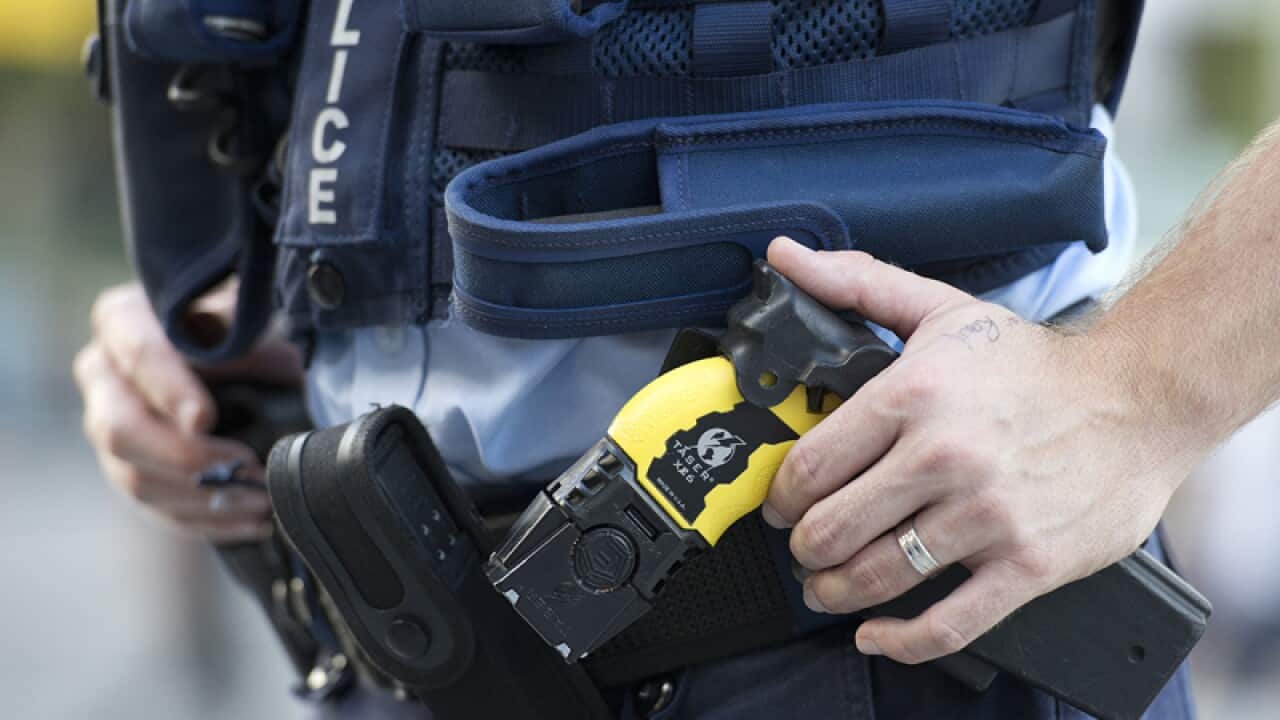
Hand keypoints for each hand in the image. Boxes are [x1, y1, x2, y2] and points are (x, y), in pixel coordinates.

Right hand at [74, 283, 302, 542]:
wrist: (237, 354)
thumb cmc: (241, 328)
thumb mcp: (248, 319)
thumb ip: (244, 339)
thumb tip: (253, 365)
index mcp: (123, 321)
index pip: (139, 354)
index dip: (169, 390)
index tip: (205, 419)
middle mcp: (102, 375)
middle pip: (120, 430)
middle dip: (187, 458)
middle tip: (248, 467)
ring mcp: (108, 428)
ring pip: (135, 479)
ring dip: (204, 499)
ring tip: (263, 501)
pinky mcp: (129, 469)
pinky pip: (156, 508)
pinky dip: (207, 520)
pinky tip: (252, 521)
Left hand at [760, 238, 1202, 665]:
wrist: (1141, 398)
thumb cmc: (1035, 364)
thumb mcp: (940, 310)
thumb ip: (856, 285)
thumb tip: (786, 258)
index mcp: (914, 395)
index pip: (811, 466)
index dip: (781, 496)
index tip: (781, 505)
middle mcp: (945, 457)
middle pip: (833, 528)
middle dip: (803, 548)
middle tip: (802, 549)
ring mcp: (987, 515)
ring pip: (878, 577)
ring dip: (835, 591)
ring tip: (827, 586)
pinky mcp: (1027, 564)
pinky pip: (949, 623)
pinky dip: (900, 639)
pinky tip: (876, 633)